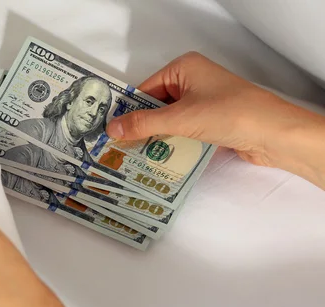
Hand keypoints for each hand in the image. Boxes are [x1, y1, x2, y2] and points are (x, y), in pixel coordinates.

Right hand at [107, 52, 324, 188]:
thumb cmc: (229, 114)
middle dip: (141, 127)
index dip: (128, 111)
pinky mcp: (211, 121)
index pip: (145, 89)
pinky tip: (157, 160)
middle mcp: (193, 81)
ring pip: (169, 120)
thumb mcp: (180, 118)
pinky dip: (172, 143)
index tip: (110, 132)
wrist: (273, 134)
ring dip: (156, 138)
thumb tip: (110, 129)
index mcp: (184, 68)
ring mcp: (203, 101)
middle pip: (156, 106)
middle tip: (117, 149)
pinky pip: (183, 130)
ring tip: (132, 158)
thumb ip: (144, 123)